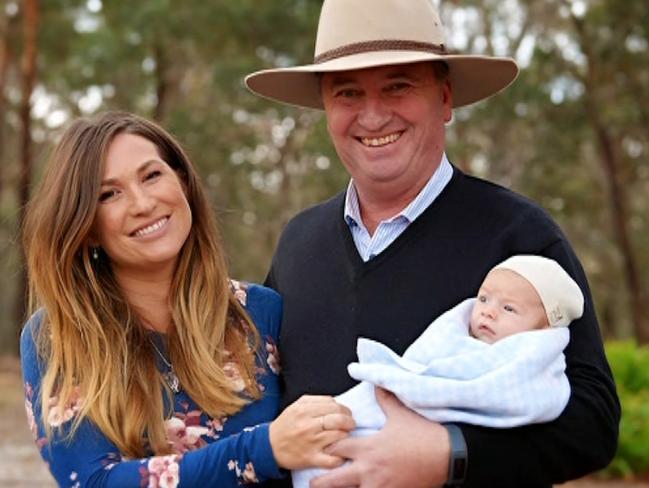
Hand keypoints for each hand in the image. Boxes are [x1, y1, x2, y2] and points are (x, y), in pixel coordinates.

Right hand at [269, 395, 354, 469]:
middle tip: (350, 424)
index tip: (346, 414)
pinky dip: (340, 456)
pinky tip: (339, 452)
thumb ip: (315, 400)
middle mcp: (308, 425)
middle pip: (339, 419)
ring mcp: (311, 442)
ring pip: (339, 437)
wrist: (269, 446)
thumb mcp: (296, 406)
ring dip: (345, 436)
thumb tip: (335, 401)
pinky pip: (332, 459)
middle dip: (349, 422)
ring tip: (343, 436)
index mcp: (305, 410)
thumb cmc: (286, 425)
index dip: (344, 409)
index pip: (334, 405)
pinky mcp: (311, 458)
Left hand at [311, 388, 450, 487]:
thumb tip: (376, 384)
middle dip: (320, 482)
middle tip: (311, 482)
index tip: (320, 449)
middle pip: (333, 480)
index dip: (326, 449)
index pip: (336, 449)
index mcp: (368, 447)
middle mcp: (369, 470)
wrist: (448, 455)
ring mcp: (380, 486)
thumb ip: (385, 399)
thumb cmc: (423, 434)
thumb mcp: (401, 414)